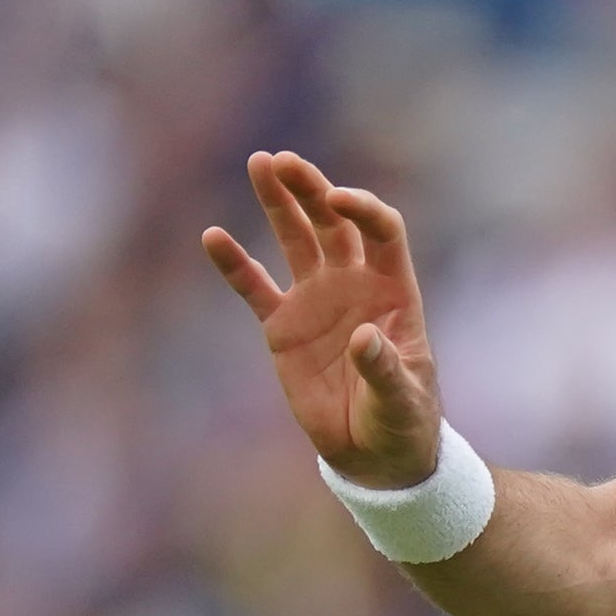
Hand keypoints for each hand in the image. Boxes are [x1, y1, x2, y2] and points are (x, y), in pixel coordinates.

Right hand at [203, 152, 441, 487]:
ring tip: (260, 164)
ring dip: (279, 202)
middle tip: (282, 161)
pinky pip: (255, 288)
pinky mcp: (284, 326)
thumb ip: (385, 369)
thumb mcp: (402, 400)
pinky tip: (213, 237)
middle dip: (312, 189)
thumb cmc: (402, 422)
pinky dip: (235, 264)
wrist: (374, 454)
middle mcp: (354, 285)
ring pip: (297, 239)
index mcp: (393, 292)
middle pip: (334, 222)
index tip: (337, 200)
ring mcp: (317, 301)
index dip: (361, 209)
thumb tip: (363, 339)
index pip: (381, 232)